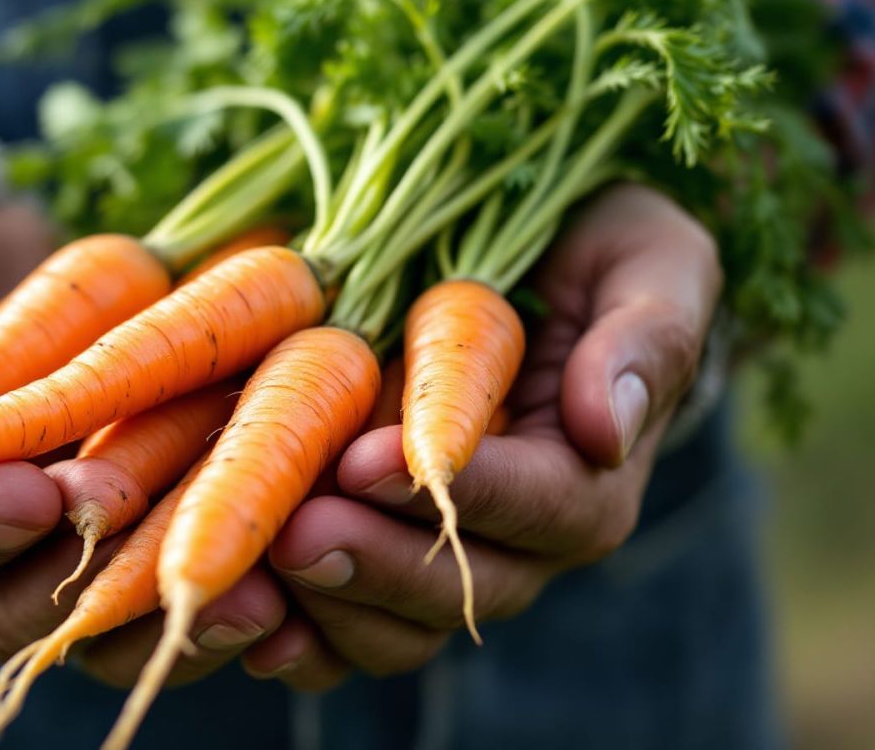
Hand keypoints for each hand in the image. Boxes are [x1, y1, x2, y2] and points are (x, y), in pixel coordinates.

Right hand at [0, 168, 287, 682]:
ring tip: (239, 580)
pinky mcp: (138, 518)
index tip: (20, 486)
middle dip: (76, 564)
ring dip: (165, 601)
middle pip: (13, 604)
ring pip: (103, 616)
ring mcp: (61, 541)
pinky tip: (281, 573)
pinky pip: (170, 578)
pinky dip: (221, 582)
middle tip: (125, 506)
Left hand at [240, 183, 722, 687]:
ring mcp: (446, 559)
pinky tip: (246, 621)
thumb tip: (605, 428)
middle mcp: (521, 541)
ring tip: (254, 567)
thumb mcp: (649, 265)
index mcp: (591, 477)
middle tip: (295, 532)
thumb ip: (646, 339)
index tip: (371, 460)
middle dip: (375, 563)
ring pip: (398, 628)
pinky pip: (345, 631)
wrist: (538, 267)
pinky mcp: (383, 559)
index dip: (464, 493)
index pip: (545, 509)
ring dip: (325, 607)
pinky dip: (296, 638)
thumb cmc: (604, 258)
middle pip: (461, 590)